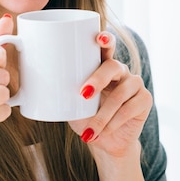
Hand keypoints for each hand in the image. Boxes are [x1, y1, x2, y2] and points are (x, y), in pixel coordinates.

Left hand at [68, 32, 152, 158]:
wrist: (105, 142)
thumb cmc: (85, 117)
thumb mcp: (70, 104)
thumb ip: (61, 91)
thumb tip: (34, 87)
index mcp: (102, 65)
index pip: (105, 46)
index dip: (105, 39)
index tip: (99, 38)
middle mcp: (121, 71)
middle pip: (113, 66)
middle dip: (98, 79)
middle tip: (83, 94)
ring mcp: (135, 83)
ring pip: (120, 94)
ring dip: (103, 115)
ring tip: (90, 131)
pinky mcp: (145, 99)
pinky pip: (129, 108)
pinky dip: (114, 123)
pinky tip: (103, 132)